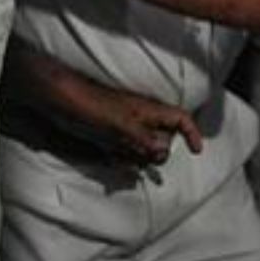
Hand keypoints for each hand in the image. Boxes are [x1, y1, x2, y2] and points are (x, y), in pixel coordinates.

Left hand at [83, 84, 204, 166]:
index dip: (192, 133)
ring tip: (118, 156)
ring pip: (144, 151)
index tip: (196, 152)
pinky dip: (122, 159)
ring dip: (136, 159)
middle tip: (136, 154)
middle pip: (164, 142)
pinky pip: (126, 153)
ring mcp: (128, 128)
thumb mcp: (120, 124)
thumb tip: (164, 153)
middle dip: (154, 154)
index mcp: (150, 111)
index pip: (181, 119)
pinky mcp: (113, 136)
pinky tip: (110, 159)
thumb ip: (144, 140)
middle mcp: (142, 119)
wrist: (63, 101)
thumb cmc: (92, 106)